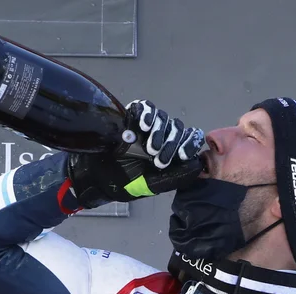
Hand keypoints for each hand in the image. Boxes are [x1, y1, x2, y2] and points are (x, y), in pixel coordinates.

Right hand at [67, 100, 205, 208]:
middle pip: (177, 127)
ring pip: (163, 118)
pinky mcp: (132, 116)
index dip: (189, 143)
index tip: (182, 155)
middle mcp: (161, 136)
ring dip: (160, 132)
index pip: (189, 138)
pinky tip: (144, 126)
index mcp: (170, 151)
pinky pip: (146, 107)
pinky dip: (147, 114)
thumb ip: (175, 176)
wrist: (97, 177)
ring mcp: (147, 126)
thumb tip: (197, 165)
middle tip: (159, 160)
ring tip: (149, 149)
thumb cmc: (125, 183)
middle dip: (172, 143)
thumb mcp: (153, 184)